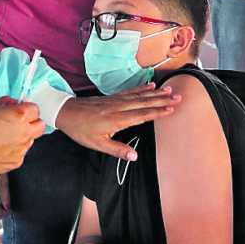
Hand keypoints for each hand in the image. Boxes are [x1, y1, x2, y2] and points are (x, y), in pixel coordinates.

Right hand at [0, 98, 43, 176]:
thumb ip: (6, 103)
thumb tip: (14, 104)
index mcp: (19, 116)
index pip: (36, 109)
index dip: (27, 109)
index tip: (20, 110)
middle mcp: (24, 133)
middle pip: (40, 126)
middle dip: (31, 123)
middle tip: (16, 123)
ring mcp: (21, 150)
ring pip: (30, 141)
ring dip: (22, 137)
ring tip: (2, 138)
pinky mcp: (15, 163)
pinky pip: (20, 154)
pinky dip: (13, 150)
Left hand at [55, 86, 177, 160]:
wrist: (66, 112)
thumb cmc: (81, 130)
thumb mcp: (97, 145)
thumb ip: (117, 150)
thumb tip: (135, 157)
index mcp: (117, 119)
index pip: (142, 115)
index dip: (157, 112)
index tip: (172, 109)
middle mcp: (118, 107)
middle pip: (144, 102)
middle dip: (162, 100)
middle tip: (178, 97)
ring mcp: (116, 100)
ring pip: (139, 95)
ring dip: (155, 93)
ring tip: (169, 90)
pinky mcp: (112, 97)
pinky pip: (130, 91)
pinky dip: (142, 88)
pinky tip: (150, 86)